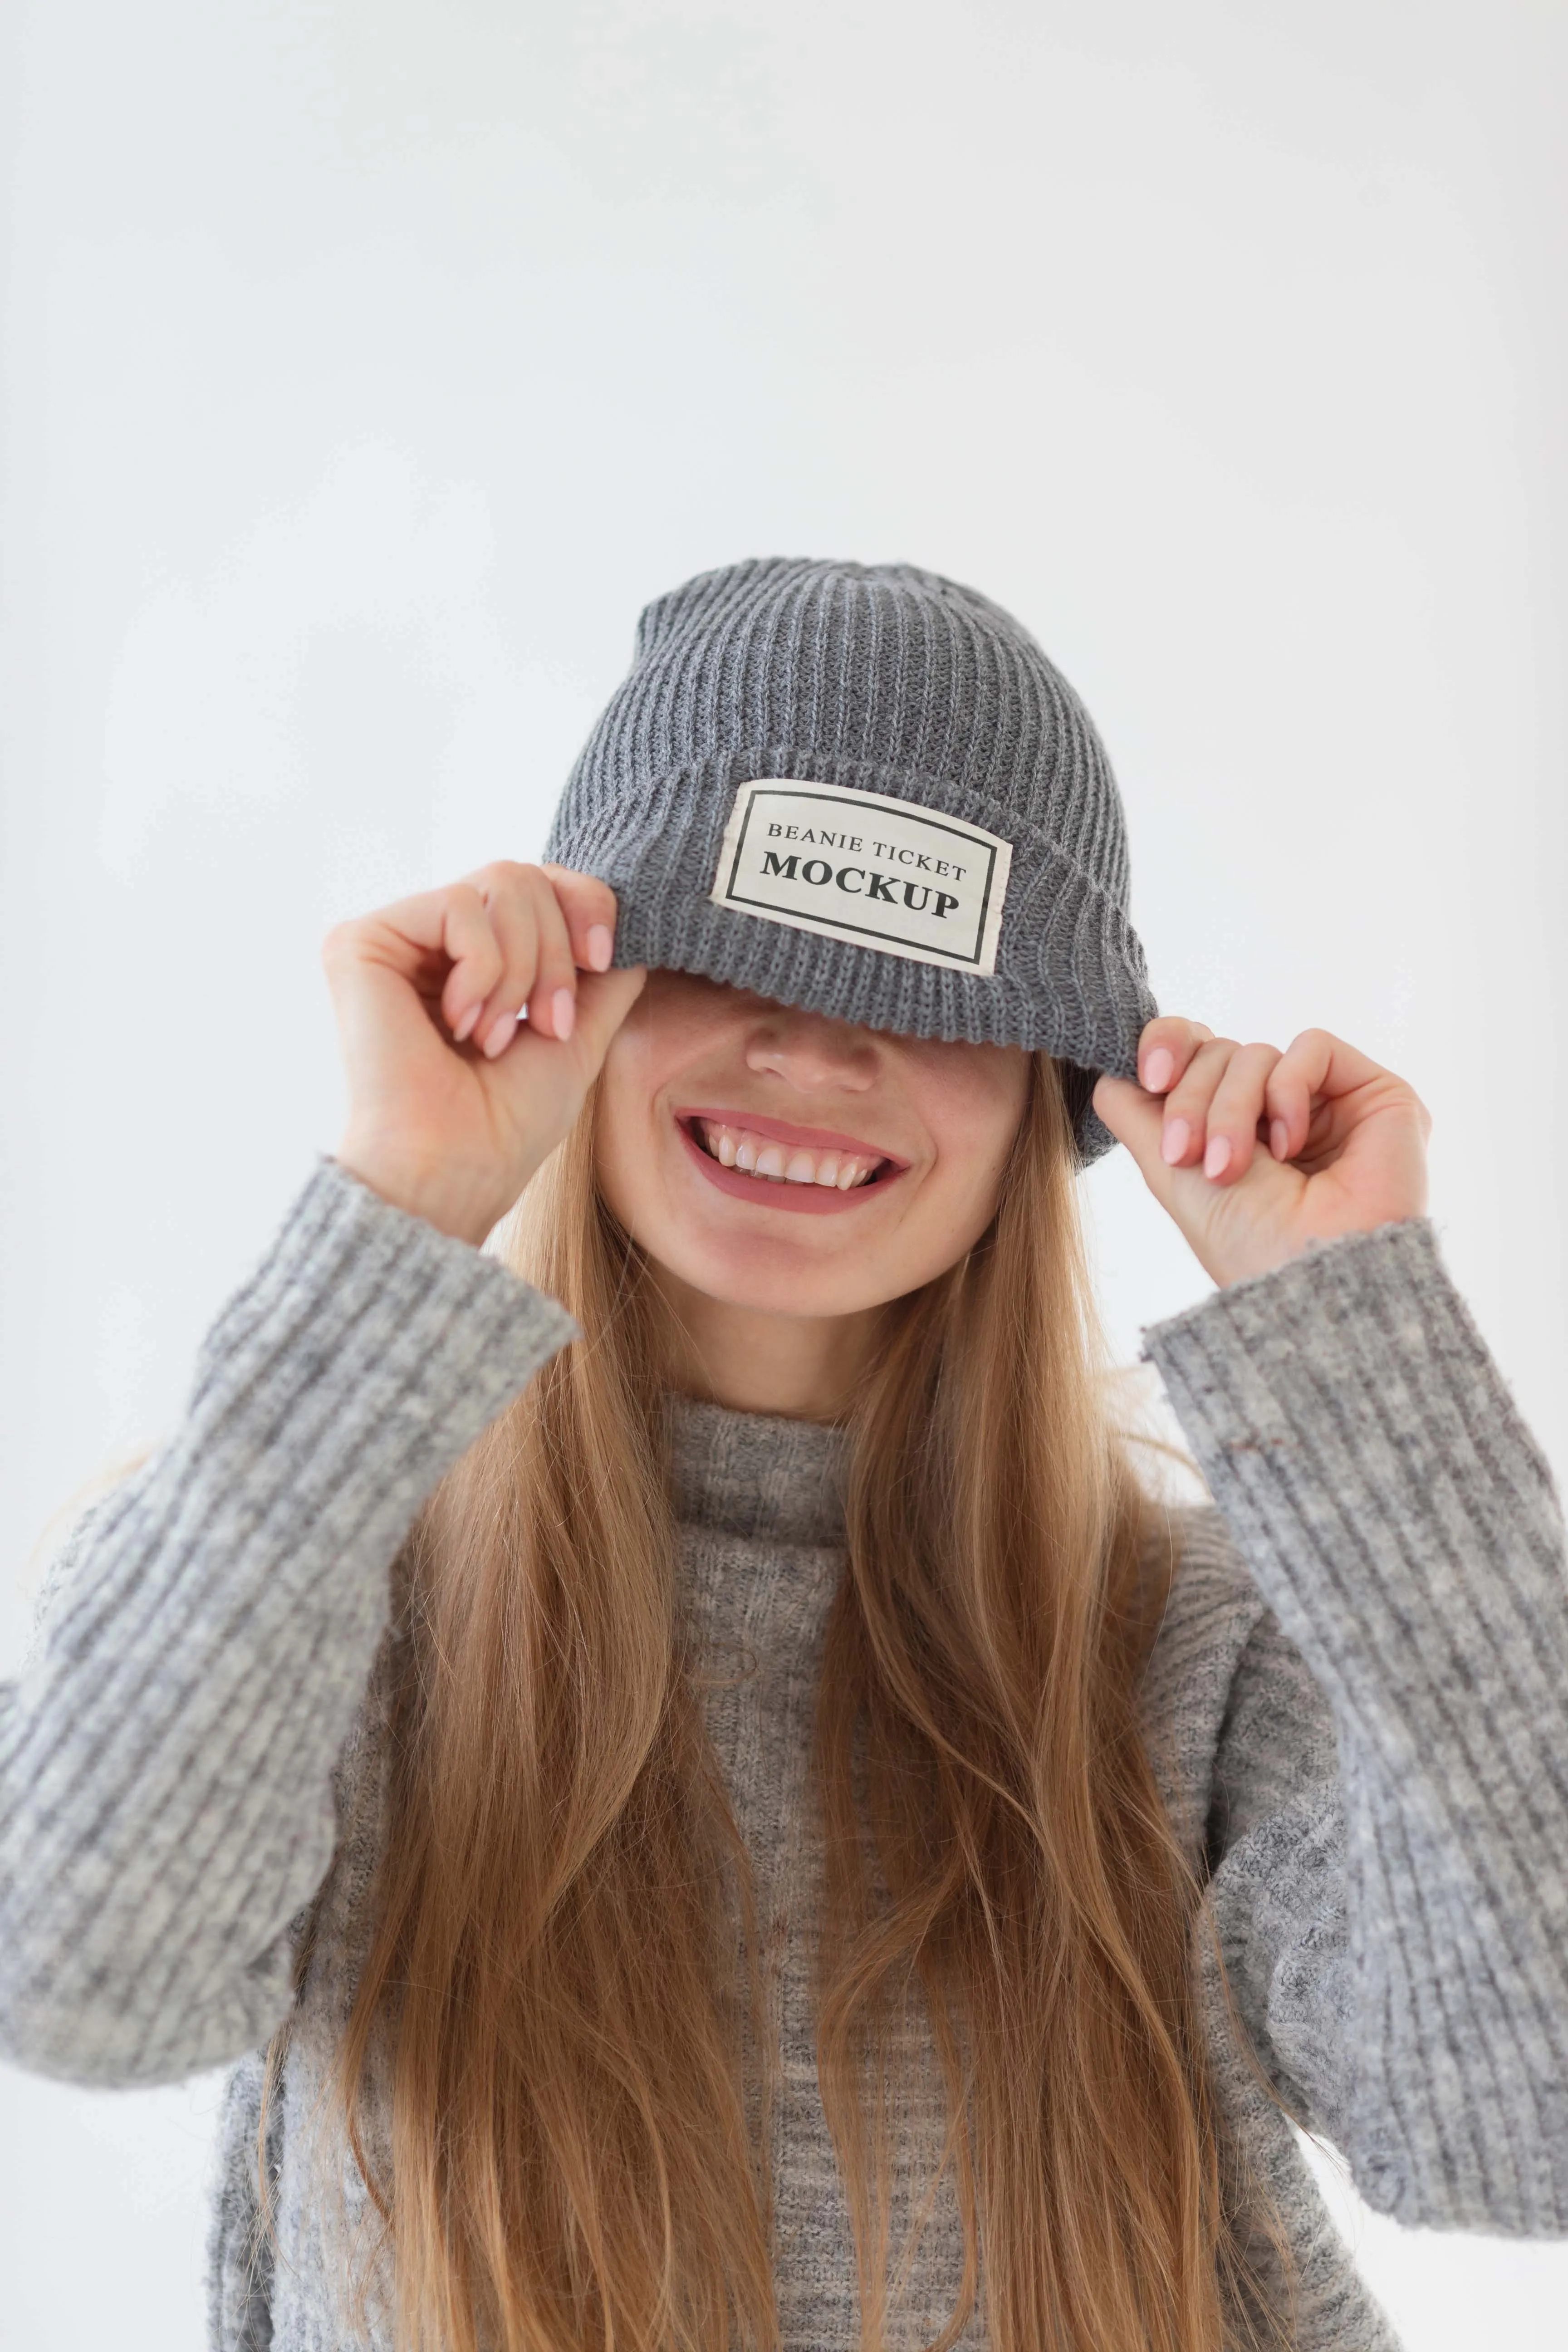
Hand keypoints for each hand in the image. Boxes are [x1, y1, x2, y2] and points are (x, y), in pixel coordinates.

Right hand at [323, 862, 645, 1245]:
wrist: (458, 1167)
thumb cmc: (510, 1120)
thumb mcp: (581, 1031)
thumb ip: (605, 973)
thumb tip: (632, 921)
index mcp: (477, 957)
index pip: (542, 882)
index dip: (586, 906)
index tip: (601, 961)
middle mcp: (432, 941)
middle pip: (526, 875)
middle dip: (556, 952)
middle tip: (546, 1024)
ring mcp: (397, 938)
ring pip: (501, 881)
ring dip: (522, 969)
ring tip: (495, 1036)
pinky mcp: (361, 941)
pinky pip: (460, 905)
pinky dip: (484, 969)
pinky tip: (459, 1024)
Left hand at [1092, 1019, 1430, 1288]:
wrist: (1310, 1276)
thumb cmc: (1243, 1241)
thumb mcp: (1168, 1171)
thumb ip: (1134, 1112)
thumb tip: (1112, 1070)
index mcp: (1235, 1125)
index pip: (1196, 1051)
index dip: (1167, 1046)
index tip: (1151, 1078)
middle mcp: (1280, 1109)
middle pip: (1217, 1052)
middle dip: (1193, 1100)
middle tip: (1190, 1156)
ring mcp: (1328, 1101)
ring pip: (1255, 1052)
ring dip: (1233, 1108)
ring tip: (1234, 1167)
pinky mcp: (1372, 1092)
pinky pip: (1311, 1047)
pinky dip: (1287, 1091)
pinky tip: (1291, 1144)